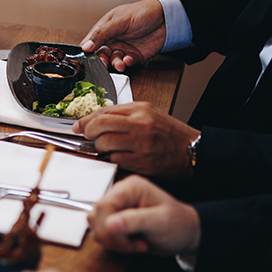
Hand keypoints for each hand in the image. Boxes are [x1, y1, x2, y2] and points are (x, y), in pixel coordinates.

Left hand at [72, 102, 199, 178]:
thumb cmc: (169, 135)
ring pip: (104, 144)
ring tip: (106, 148)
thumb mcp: (149, 115)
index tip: (78, 125)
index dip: (86, 119)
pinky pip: (114, 160)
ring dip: (99, 148)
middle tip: (87, 136)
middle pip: (100, 125)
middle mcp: (140, 124)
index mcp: (141, 110)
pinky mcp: (141, 161)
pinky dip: (111, 160)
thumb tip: (94, 119)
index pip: (104, 111)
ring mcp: (140, 143)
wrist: (192, 151)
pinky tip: (117, 158)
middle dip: (88, 132)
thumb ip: (123, 115)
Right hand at [80, 0, 165, 71]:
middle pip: (100, 54)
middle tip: (104, 63)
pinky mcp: (133, 56)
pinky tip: (129, 59)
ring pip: (113, 60)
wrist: (166, 19)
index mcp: (105, 28)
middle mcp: (112, 39)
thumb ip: (102, 34)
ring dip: (115, 63)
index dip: (87, 50)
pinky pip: (126, 63)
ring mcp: (123, 48)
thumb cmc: (143, 12)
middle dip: (102, 60)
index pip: (91, 42)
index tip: (87, 57)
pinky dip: (126, 63)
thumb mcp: (119, 21)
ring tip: (120, 63)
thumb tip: (86, 46)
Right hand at [88, 175, 199, 254]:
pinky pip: (100, 232)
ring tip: (135, 243)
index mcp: (130, 188)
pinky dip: (113, 243)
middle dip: (112, 236)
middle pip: (96, 215)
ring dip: (112, 241)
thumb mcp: (159, 222)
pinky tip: (131, 243)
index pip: (104, 205)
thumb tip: (109, 223)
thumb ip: (134, 221)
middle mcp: (120, 194)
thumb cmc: (177, 224)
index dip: (109, 226)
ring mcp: (115, 206)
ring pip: (95, 225)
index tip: (126, 241)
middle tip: (133, 244)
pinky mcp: (113, 219)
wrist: (184, 234)